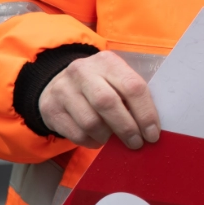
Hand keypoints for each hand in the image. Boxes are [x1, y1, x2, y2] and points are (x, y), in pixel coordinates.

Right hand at [38, 51, 159, 149]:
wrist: (59, 83)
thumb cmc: (100, 84)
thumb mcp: (116, 78)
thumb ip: (132, 95)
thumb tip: (151, 127)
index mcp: (107, 62)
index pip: (132, 86)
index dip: (145, 113)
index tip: (153, 133)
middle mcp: (82, 72)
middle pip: (108, 103)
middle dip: (127, 128)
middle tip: (137, 143)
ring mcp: (63, 89)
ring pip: (90, 122)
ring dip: (108, 137)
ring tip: (116, 141)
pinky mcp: (50, 109)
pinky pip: (75, 133)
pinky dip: (91, 142)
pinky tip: (98, 140)